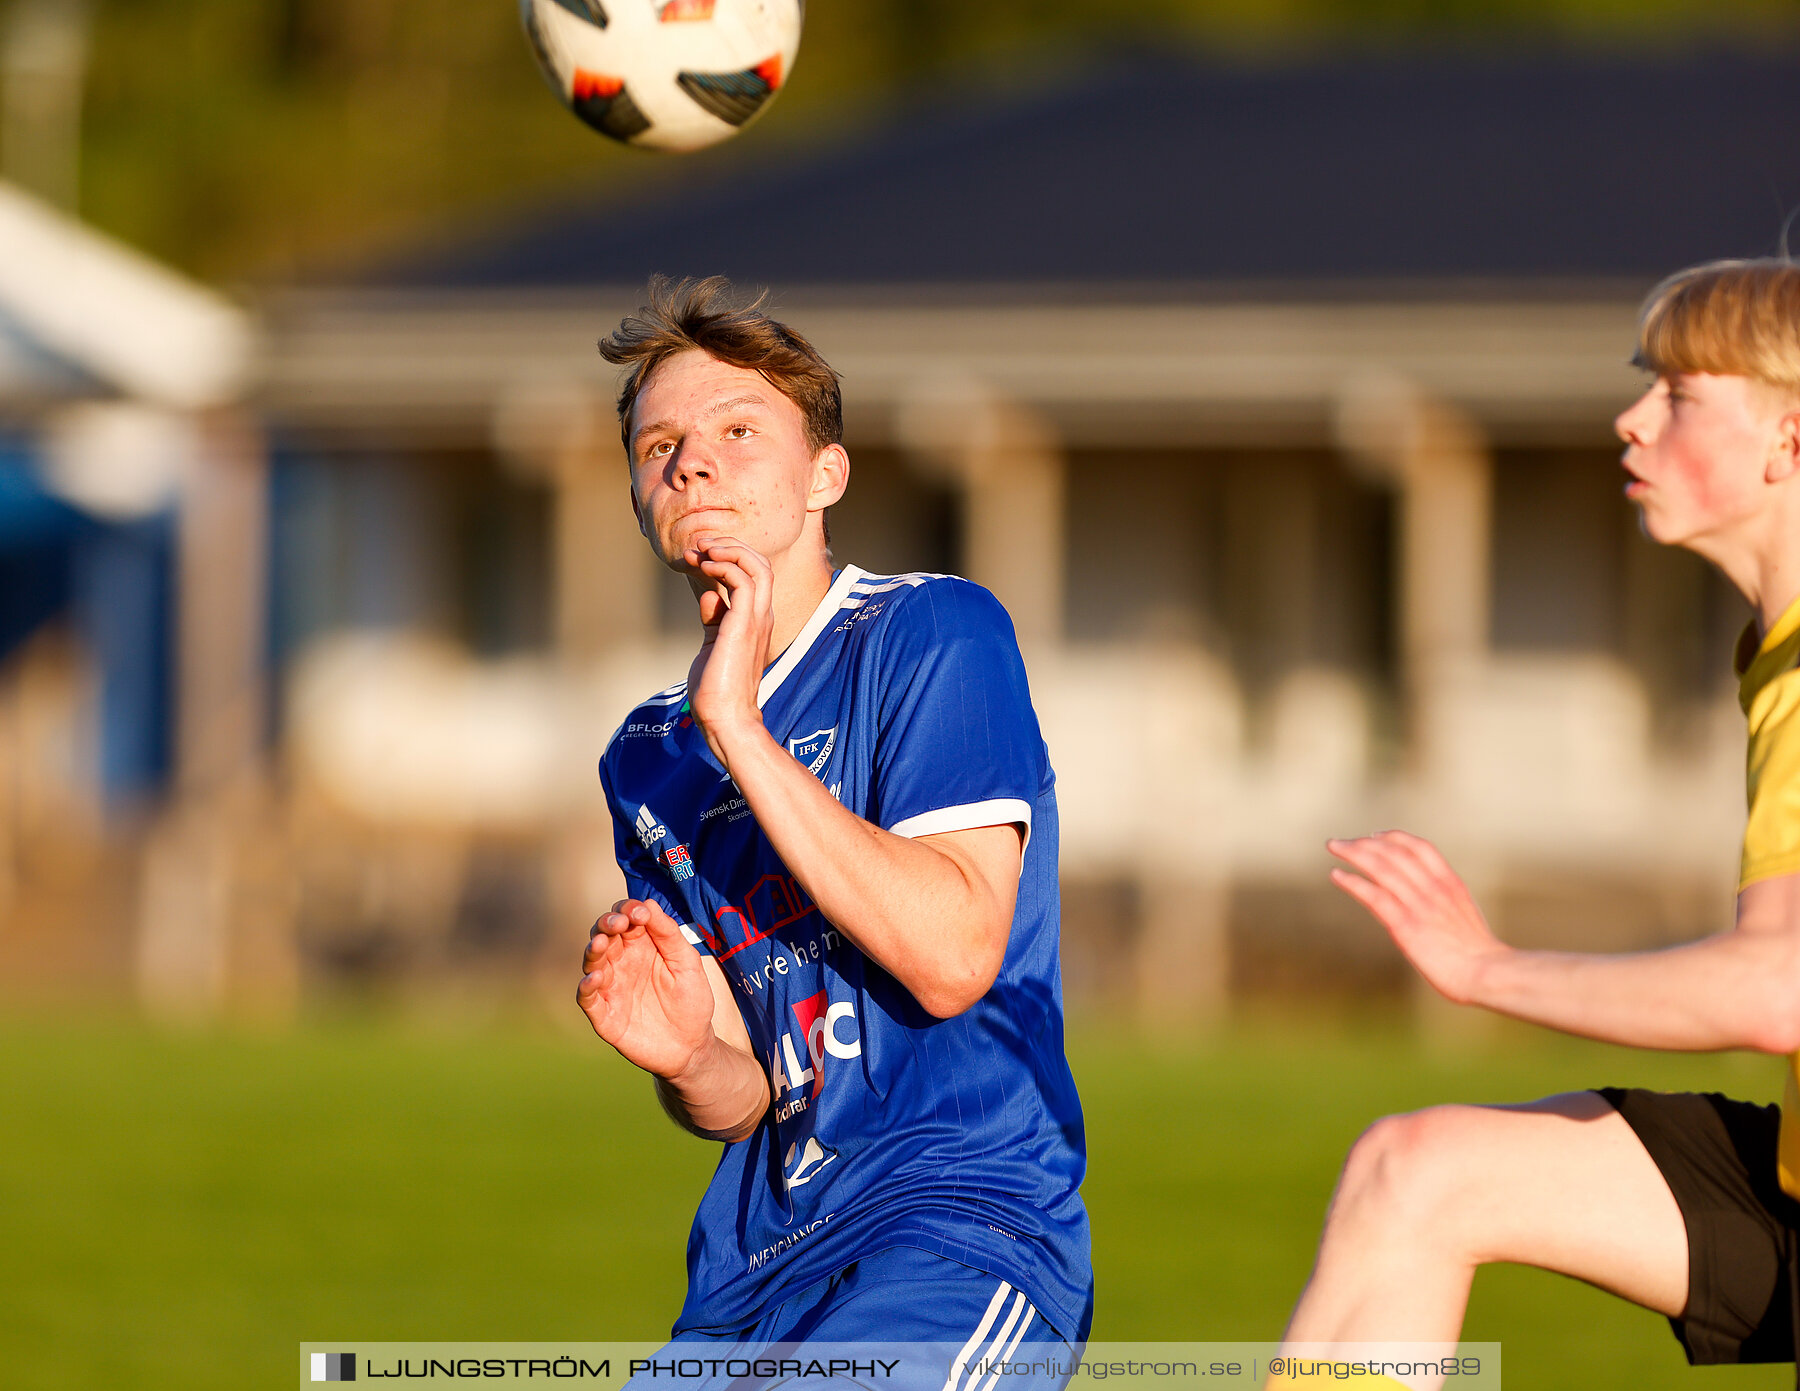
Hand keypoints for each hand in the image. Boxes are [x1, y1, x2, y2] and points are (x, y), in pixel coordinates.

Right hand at [577, 898, 717, 1079]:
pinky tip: (595, 978)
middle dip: (607, 924)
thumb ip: (668, 934)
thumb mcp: (687, 962)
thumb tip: (647, 904)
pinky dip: (586, 987)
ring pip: (592, 962)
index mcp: (642, 946)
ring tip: (601, 943)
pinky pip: (588, 998)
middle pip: (604, 934)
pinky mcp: (604, 1014)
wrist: (692, 1047)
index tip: (639, 913)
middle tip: (618, 923)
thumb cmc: (692, 1001)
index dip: (627, 910)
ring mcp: (611, 987)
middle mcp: (622, 962)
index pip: (625, 918)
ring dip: (593, 950)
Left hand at [683, 537, 773, 765]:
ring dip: (726, 550)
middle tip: (699, 544)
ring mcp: (755, 620)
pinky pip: (742, 581)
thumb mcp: (713, 644)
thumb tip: (708, 595)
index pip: (754, 574)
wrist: (724, 718)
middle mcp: (761, 616)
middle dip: (728, 546)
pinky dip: (723, 566)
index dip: (727, 557)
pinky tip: (703, 567)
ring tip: (700, 549)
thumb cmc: (717, 689)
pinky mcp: (743, 626)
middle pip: (759, 563)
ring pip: (756, 566)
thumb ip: (714, 618)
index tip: (696, 555)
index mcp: (755, 620)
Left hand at [1327, 830, 1505, 1004]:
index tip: (1375, 836)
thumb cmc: (1478, 955)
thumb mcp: (1464, 916)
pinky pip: (1374, 895)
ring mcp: (1419, 904)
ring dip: (1353, 853)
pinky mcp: (1405, 925)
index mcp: (1450, 884)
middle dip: (1364, 843)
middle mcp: (1433, 888)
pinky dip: (1353, 882)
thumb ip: (1446, 903)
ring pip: (1380, 867)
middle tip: (1341, 843)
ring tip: (1333, 847)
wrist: (1485, 973)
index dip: (1394, 838)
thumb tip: (1429, 904)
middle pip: (1394, 853)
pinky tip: (1337, 875)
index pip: (1420, 847)